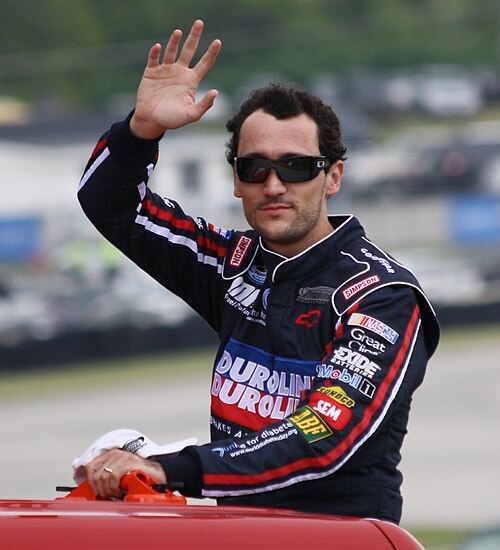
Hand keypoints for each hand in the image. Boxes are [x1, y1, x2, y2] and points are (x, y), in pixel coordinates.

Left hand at [85, 449, 166, 498]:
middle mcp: (116, 454)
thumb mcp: (120, 474)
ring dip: (108, 490)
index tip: (96, 491)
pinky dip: (115, 487)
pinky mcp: (130, 462)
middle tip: (108, 495)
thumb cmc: (138, 476)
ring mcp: (123, 457)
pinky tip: (120, 490)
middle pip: (97, 474)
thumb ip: (108, 477)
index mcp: (111, 455)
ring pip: (104, 476)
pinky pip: (114, 476)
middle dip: (100, 489)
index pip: (90, 467)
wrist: (156, 474)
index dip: (90, 481)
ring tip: (115, 493)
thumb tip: (95, 489)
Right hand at [130, 19, 221, 138]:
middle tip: (199, 22)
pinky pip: (154, 58)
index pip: (204, 63)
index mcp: (191, 81)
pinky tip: (159, 47)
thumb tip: (216, 92)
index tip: (218, 41)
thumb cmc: (172, 120)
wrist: (151, 121)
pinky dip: (156, 52)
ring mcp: (166, 70)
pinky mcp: (151, 72)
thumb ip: (204, 105)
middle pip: (189, 50)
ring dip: (174, 41)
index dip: (211, 52)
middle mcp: (180, 72)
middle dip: (194, 36)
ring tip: (178, 32)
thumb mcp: (191, 115)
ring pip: (172, 50)